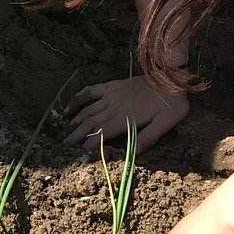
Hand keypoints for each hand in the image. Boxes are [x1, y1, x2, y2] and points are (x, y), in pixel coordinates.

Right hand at [63, 75, 187, 149]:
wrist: (170, 78)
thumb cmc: (170, 104)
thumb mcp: (164, 124)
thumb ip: (147, 139)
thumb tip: (133, 156)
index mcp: (124, 119)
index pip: (101, 134)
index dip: (88, 145)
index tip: (77, 154)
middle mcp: (113, 107)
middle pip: (90, 123)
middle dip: (75, 136)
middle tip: (62, 146)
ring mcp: (110, 95)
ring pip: (87, 110)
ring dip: (74, 122)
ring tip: (64, 133)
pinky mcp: (111, 86)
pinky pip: (90, 92)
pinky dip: (78, 99)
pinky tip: (69, 107)